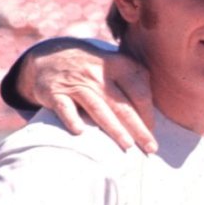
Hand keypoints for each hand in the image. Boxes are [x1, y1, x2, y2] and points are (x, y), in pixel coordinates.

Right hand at [20, 39, 157, 152]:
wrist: (49, 56)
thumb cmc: (92, 68)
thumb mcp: (115, 64)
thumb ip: (136, 81)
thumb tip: (154, 113)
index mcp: (118, 65)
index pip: (139, 92)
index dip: (148, 114)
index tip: (152, 133)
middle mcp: (97, 73)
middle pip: (122, 104)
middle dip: (138, 128)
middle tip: (150, 148)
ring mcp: (75, 83)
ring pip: (97, 107)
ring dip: (113, 127)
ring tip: (127, 145)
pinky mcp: (54, 92)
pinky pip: (64, 107)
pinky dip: (72, 118)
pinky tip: (80, 132)